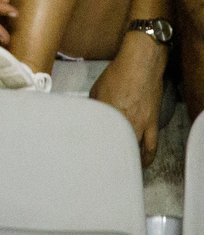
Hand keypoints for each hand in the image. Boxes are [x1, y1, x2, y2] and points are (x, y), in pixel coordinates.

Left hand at [90, 31, 166, 166]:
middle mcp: (122, 122)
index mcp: (106, 114)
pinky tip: (142, 163)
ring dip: (127, 161)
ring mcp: (139, 125)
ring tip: (119, 170)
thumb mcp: (96, 89)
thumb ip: (93, 106)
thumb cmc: (116, 74)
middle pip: (114, 147)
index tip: (84, 157)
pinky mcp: (152, 124)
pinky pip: (151, 146)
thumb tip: (89, 116)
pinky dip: (147, 157)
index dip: (90, 149)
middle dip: (107, 158)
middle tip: (100, 166)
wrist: (140, 64)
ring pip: (133, 151)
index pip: (96, 137)